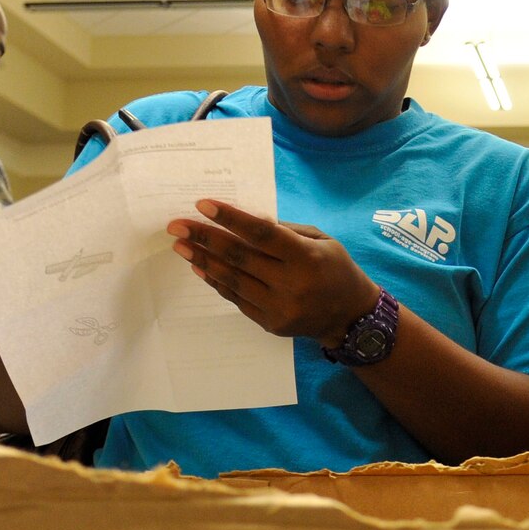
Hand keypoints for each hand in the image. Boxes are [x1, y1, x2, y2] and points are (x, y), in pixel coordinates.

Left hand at [167, 199, 376, 343]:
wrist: (351, 316)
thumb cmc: (335, 269)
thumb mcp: (321, 240)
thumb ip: (284, 231)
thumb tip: (243, 220)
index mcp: (307, 257)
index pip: (261, 234)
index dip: (230, 218)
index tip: (202, 205)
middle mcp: (292, 284)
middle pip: (239, 257)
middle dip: (204, 238)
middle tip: (177, 226)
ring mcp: (280, 307)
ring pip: (232, 280)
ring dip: (203, 261)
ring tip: (181, 246)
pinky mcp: (270, 324)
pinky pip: (237, 299)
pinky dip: (217, 282)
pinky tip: (202, 267)